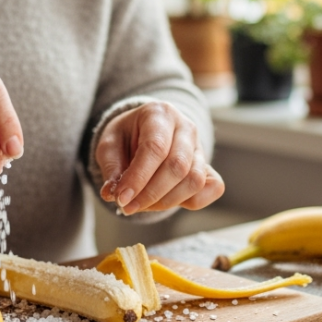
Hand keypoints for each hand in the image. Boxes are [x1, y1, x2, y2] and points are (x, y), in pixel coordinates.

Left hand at [93, 102, 223, 214]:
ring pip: (194, 181)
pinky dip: (192, 202)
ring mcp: (200, 148)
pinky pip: (211, 188)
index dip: (138, 177)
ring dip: (166, 201)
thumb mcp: (109, 145)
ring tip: (142, 204)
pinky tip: (165, 202)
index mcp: (159, 114)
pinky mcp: (209, 167)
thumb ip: (111, 168)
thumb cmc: (126, 137)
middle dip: (151, 194)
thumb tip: (112, 194)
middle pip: (178, 166)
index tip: (121, 199)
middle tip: (127, 207)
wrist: (143, 133)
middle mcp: (185, 128)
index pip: (155, 148)